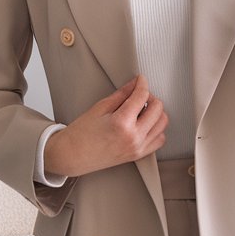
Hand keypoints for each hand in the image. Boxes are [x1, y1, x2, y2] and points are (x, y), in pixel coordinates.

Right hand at [43, 74, 167, 177]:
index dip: (142, 83)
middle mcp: (134, 137)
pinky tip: (145, 124)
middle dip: (150, 97)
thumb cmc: (81, 134)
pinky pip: (159, 139)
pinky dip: (156, 129)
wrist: (72, 155)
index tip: (140, 79)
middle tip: (138, 95)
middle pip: (157, 109)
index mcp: (122, 123)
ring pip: (162, 124)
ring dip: (156, 113)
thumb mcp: (100, 108)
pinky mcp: (138, 155)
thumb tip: (134, 84)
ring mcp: (138, 148)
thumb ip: (122, 95)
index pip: (142, 96)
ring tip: (142, 110)